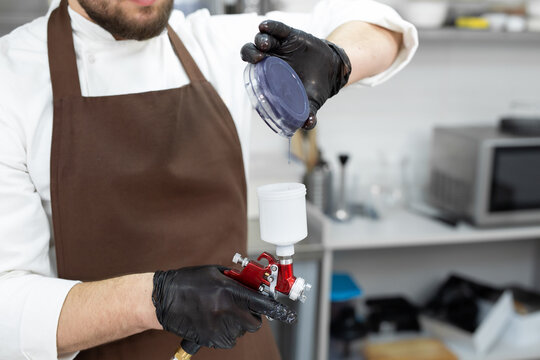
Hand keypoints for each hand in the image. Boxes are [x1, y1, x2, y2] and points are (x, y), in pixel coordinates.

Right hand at [152, 265, 295, 348]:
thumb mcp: (215, 273)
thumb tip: (255, 285)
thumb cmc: (189, 282)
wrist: (164, 299)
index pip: (261, 304)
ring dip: (238, 323)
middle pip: (254, 322)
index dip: (277, 310)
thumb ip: (237, 279)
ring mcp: (218, 328)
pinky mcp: (211, 340)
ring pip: (242, 331)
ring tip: (220, 311)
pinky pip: (229, 339)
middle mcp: (226, 311)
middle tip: (241, 306)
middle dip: (252, 315)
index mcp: (228, 292)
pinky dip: (227, 332)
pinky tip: (214, 320)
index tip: (288, 315)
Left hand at [241, 20, 351, 129]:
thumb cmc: (314, 88)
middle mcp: (270, 60)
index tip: (254, 71)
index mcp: (269, 76)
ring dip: (260, 40)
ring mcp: (278, 46)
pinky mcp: (288, 35)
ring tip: (264, 45)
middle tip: (258, 58)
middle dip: (250, 54)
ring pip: (262, 39)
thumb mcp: (312, 101)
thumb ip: (308, 112)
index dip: (250, 71)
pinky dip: (270, 27)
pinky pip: (276, 28)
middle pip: (251, 53)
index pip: (252, 71)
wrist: (331, 70)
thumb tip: (308, 125)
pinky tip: (265, 27)